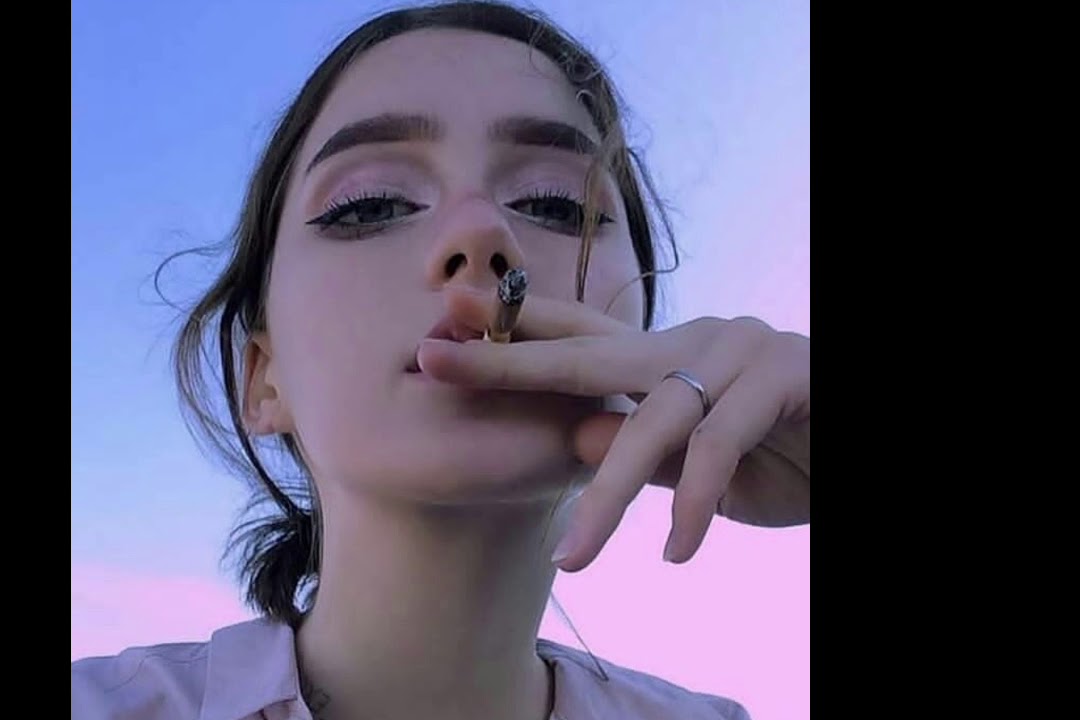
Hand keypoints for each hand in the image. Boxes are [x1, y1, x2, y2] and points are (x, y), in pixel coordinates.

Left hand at [415, 286, 808, 570]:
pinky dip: (695, 503)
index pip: (578, 338)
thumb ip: (641, 452)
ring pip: (654, 419)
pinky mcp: (786, 376)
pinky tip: (677, 552)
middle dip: (509, 361)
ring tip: (573, 559)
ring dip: (609, 496)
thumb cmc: (787, 458)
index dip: (511, 329)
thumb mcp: (699, 469)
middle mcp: (694, 341)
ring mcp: (740, 351)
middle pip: (588, 352)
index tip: (443, 320)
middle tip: (436, 363)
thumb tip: (576, 440)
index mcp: (667, 358)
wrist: (863, 455)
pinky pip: (721, 445)